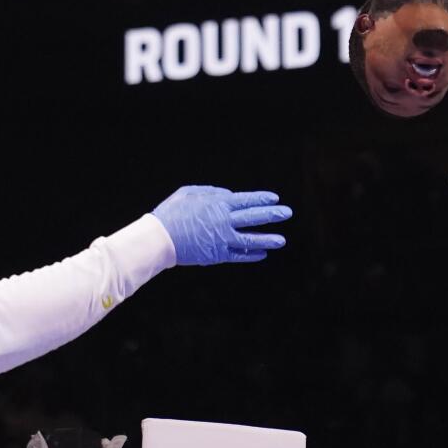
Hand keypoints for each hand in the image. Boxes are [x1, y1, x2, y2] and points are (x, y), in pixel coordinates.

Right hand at [151, 186, 291, 265]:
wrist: (160, 238)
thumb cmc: (172, 212)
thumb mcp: (190, 192)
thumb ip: (212, 192)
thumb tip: (228, 195)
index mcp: (218, 203)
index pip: (246, 200)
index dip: (262, 199)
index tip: (274, 198)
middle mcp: (224, 221)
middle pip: (253, 217)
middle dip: (272, 215)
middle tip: (287, 213)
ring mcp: (222, 240)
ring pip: (250, 239)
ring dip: (267, 239)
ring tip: (282, 240)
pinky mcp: (217, 255)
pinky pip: (239, 255)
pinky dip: (251, 255)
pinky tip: (262, 253)